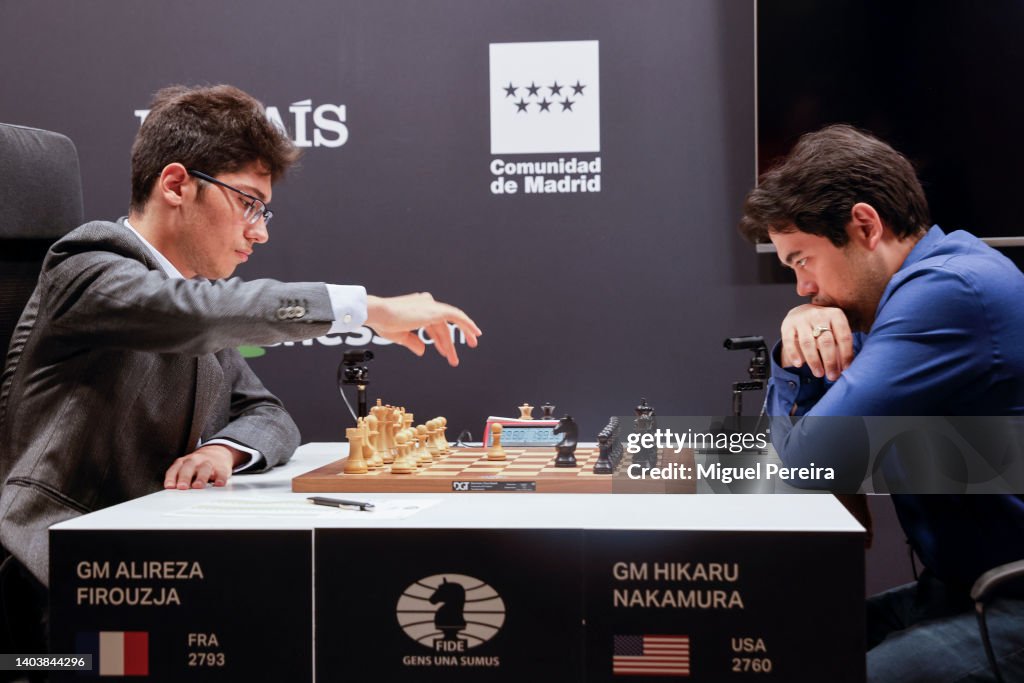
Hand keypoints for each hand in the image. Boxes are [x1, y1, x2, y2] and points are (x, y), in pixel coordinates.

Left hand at [164, 444, 244, 489]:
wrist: (217, 452)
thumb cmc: (198, 465)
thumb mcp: (186, 468)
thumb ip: (178, 478)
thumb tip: (172, 492)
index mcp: (184, 462)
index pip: (175, 469)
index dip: (171, 478)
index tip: (170, 486)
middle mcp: (195, 461)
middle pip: (188, 468)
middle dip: (185, 477)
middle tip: (182, 487)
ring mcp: (208, 463)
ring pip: (204, 469)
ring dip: (200, 478)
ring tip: (197, 486)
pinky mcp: (221, 468)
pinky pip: (221, 473)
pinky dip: (220, 479)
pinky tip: (218, 484)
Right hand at [365, 293, 481, 366]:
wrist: (379, 313)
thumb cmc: (383, 322)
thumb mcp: (400, 336)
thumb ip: (413, 342)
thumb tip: (422, 351)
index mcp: (416, 307)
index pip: (433, 325)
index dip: (439, 340)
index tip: (444, 351)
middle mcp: (425, 303)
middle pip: (441, 326)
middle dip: (447, 344)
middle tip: (454, 358)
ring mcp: (430, 305)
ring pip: (450, 323)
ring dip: (455, 340)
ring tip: (459, 355)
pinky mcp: (435, 310)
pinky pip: (456, 316)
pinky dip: (467, 324)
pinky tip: (474, 333)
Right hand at [780, 304, 854, 380]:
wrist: (802, 313)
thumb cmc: (823, 326)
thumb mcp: (835, 331)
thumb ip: (840, 347)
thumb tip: (843, 368)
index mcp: (835, 314)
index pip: (844, 337)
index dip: (846, 355)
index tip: (845, 369)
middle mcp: (819, 315)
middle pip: (826, 341)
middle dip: (830, 362)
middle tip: (832, 376)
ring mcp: (802, 319)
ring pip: (808, 343)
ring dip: (814, 361)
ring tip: (818, 373)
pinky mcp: (787, 325)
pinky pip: (789, 342)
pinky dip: (794, 354)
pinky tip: (799, 365)